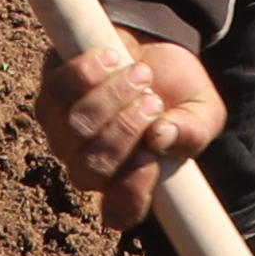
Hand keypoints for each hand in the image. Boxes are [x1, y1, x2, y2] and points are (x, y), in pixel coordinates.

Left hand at [42, 35, 227, 223]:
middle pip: (93, 168)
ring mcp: (65, 133)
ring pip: (76, 128)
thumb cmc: (178, 88)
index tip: (152, 159)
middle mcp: (92, 165)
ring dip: (111, 97)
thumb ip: (193, 132)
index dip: (131, 193)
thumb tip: (162, 138)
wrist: (155, 43)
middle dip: (127, 130)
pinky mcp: (51, 95)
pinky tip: (111, 58)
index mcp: (131, 180)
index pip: (120, 212)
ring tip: (141, 73)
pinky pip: (58, 92)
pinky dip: (86, 74)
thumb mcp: (203, 110)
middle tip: (154, 100)